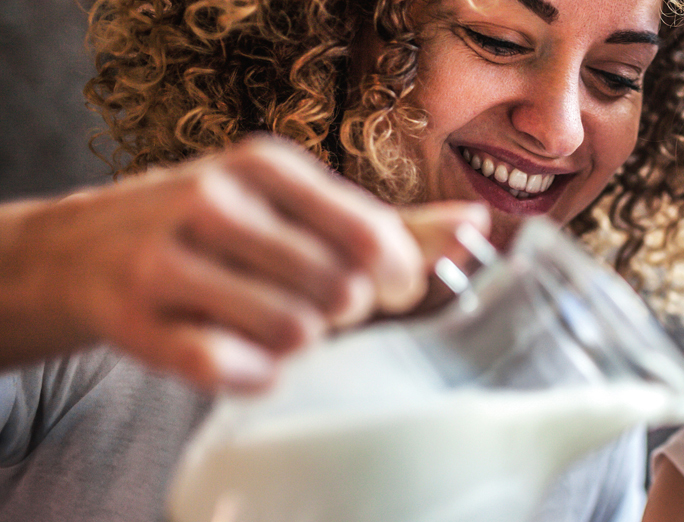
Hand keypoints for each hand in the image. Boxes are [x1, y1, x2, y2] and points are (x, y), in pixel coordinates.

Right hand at [0, 136, 486, 391]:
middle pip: (339, 290)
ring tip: (279, 328)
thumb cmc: (210, 228)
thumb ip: (383, 222)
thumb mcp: (289, 204)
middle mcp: (213, 202)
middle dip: (346, 313)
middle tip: (324, 309)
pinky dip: (254, 375)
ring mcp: (167, 261)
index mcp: (264, 166)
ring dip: (301, 345)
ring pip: (292, 331)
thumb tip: (477, 224)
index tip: (393, 290)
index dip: (399, 277)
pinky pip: (227, 368)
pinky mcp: (134, 321)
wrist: (75, 249)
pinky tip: (247, 360)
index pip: (370, 235)